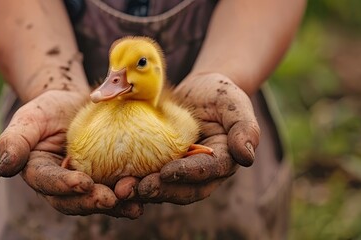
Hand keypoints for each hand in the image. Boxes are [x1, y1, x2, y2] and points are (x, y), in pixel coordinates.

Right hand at [0, 90, 142, 217]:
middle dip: (93, 202)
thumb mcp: (28, 119)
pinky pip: (121, 191)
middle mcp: (63, 188)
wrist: (76, 106)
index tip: (82, 182)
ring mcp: (88, 187)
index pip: (49, 184)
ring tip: (133, 198)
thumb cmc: (48, 110)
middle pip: (75, 202)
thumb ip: (14, 141)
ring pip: (100, 202)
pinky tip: (148, 190)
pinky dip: (134, 193)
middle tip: (111, 198)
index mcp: (40, 175)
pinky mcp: (109, 181)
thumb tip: (4, 168)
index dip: (65, 186)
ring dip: (118, 204)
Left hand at [122, 73, 260, 203]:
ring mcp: (179, 174)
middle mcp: (201, 175)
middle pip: (184, 190)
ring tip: (122, 189)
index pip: (208, 172)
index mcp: (223, 162)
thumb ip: (245, 128)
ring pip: (163, 189)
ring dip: (142, 192)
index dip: (189, 174)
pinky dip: (131, 180)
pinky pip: (146, 177)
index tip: (168, 171)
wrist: (197, 90)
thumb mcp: (234, 103)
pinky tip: (112, 178)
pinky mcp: (159, 168)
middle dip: (161, 191)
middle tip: (139, 188)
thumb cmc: (219, 94)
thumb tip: (247, 157)